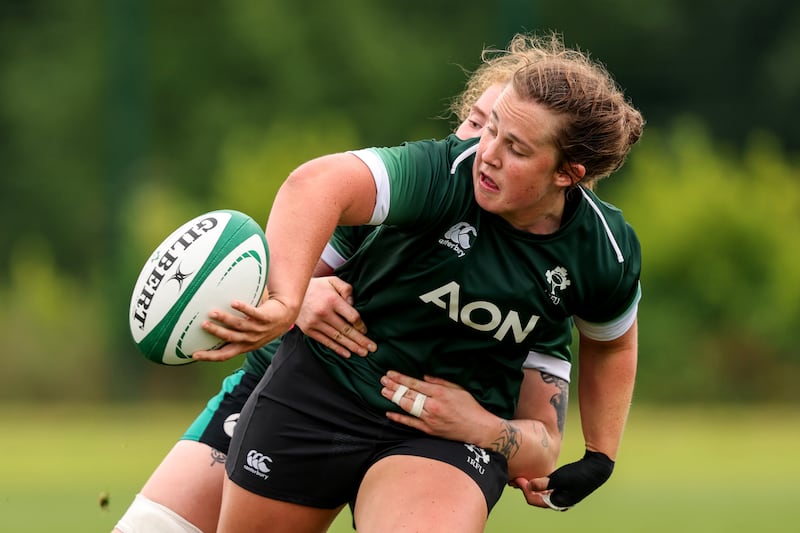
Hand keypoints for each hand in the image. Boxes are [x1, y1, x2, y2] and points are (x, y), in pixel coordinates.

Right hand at [192, 296, 293, 361]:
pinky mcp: (266, 317)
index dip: (210, 356)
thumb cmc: (263, 325)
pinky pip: (253, 313)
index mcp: (244, 346)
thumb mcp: (249, 335)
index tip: (194, 354)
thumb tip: (209, 328)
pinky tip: (233, 303)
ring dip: (225, 319)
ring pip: (240, 325)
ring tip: (213, 313)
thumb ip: (233, 334)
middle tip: (202, 325)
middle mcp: (251, 340)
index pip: (225, 355)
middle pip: (231, 338)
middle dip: (216, 332)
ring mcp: (259, 329)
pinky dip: (243, 308)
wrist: (285, 315)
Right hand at [296, 276, 375, 357]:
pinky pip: (325, 342)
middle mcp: (324, 313)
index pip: (352, 316)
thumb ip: (346, 289)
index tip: (366, 330)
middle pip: (347, 330)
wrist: (291, 293)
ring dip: (352, 347)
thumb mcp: (333, 281)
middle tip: (372, 348)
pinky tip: (347, 354)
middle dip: (361, 340)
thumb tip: (354, 304)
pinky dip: (337, 349)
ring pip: (337, 338)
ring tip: (363, 353)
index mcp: (332, 300)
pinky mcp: (309, 330)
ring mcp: (315, 323)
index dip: (361, 325)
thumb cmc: (317, 286)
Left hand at [380, 370, 498, 445]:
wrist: (478, 429)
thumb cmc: (470, 407)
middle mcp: (433, 405)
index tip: (390, 373)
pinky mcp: (429, 430)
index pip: (415, 384)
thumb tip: (423, 378)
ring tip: (383, 391)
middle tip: (382, 380)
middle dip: (394, 386)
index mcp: (440, 393)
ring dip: (394, 399)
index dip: (401, 378)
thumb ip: (439, 382)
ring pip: (407, 407)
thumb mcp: (458, 389)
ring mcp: (430, 419)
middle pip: (408, 394)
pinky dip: (399, 418)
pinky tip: (389, 412)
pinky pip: (410, 423)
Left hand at [512, 450, 613, 510]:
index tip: (519, 478)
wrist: (596, 469)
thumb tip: (528, 486)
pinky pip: (547, 490)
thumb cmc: (578, 473)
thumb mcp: (560, 477)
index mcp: (558, 503)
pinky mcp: (563, 490)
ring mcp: (561, 497)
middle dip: (526, 489)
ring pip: (541, 494)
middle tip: (517, 477)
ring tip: (523, 476)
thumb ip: (543, 483)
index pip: (534, 500)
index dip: (524, 489)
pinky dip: (540, 484)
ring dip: (532, 486)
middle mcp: (559, 502)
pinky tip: (534, 476)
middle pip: (537, 499)